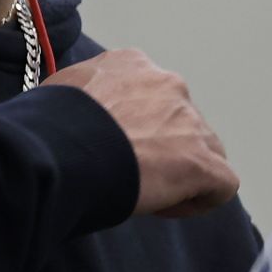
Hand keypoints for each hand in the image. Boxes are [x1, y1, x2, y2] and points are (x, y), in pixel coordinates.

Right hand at [41, 49, 238, 216]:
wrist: (62, 148)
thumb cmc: (51, 123)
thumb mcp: (61, 88)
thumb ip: (83, 92)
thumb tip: (78, 111)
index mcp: (132, 64)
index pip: (150, 93)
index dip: (136, 123)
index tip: (115, 143)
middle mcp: (167, 85)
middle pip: (181, 120)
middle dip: (162, 145)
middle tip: (129, 168)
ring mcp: (190, 123)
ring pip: (206, 150)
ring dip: (182, 170)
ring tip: (147, 191)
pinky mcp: (202, 162)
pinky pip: (220, 184)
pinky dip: (199, 199)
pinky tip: (165, 206)